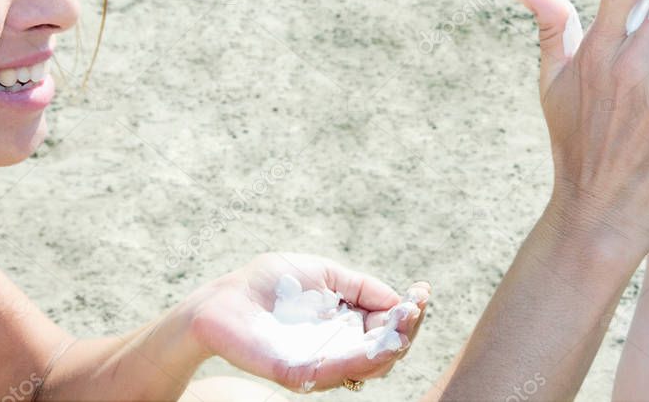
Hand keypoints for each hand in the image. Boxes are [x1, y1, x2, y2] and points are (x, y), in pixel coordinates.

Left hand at [184, 252, 429, 393]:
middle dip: (408, 329)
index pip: (390, 326)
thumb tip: (399, 300)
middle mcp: (340, 347)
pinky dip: (362, 359)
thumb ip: (362, 287)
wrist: (225, 300)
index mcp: (348, 323)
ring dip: (393, 346)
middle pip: (388, 349)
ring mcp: (323, 363)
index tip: (423, 293)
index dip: (411, 312)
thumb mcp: (327, 274)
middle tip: (415, 308)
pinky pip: (338, 372)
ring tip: (403, 322)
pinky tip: (378, 341)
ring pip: (371, 365)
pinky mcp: (301, 374)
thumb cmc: (272, 282)